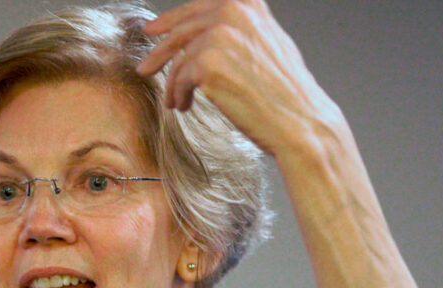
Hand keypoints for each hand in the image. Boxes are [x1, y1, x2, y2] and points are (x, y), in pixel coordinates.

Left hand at [136, 0, 340, 157]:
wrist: (298, 120)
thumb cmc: (284, 91)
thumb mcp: (267, 43)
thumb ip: (240, 30)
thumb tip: (207, 32)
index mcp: (247, 2)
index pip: (198, 7)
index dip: (171, 19)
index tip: (152, 31)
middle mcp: (232, 12)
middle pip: (181, 31)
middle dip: (159, 53)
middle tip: (144, 69)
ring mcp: (218, 36)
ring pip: (179, 60)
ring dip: (173, 84)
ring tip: (176, 102)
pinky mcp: (206, 63)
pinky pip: (179, 80)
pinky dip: (178, 95)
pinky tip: (184, 107)